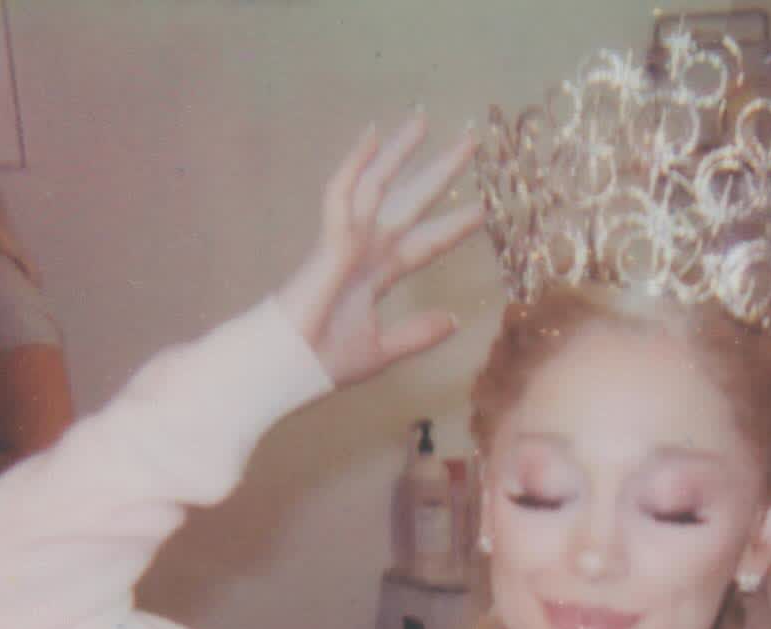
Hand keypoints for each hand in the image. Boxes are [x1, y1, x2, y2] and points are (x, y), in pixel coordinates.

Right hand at [277, 112, 482, 386]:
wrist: (287, 368)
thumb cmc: (324, 361)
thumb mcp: (383, 349)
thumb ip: (417, 333)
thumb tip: (454, 319)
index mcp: (377, 276)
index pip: (424, 245)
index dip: (451, 227)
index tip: (482, 211)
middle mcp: (365, 252)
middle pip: (409, 204)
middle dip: (439, 174)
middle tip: (471, 142)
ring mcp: (346, 244)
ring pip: (377, 186)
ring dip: (399, 153)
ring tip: (423, 119)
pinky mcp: (330, 244)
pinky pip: (342, 196)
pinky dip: (356, 166)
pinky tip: (372, 135)